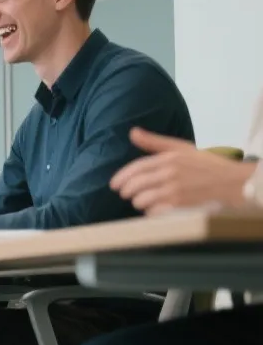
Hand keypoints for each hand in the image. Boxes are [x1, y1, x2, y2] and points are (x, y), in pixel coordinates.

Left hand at [111, 128, 256, 213]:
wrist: (230, 182)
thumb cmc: (205, 164)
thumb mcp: (181, 148)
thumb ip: (154, 142)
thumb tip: (132, 132)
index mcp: (168, 159)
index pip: (135, 169)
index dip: (121, 178)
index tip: (114, 185)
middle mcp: (169, 174)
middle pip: (134, 186)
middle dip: (128, 192)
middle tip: (128, 194)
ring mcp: (174, 191)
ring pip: (141, 201)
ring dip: (140, 203)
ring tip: (146, 201)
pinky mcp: (180, 206)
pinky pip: (153, 212)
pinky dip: (152, 212)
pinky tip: (157, 208)